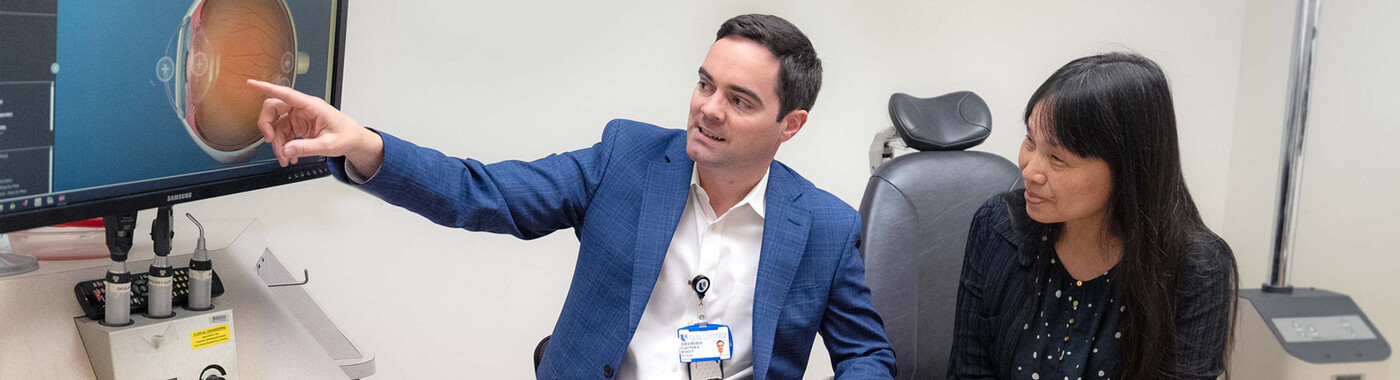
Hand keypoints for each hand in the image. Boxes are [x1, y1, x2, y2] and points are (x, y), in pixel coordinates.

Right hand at [246, 79, 382, 173]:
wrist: (353, 140)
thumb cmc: (346, 136)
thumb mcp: (328, 145)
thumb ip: (306, 148)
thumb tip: (286, 151)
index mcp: (312, 106)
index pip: (285, 94)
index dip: (267, 88)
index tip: (252, 84)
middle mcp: (302, 108)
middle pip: (274, 108)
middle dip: (267, 126)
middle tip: (271, 142)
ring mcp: (299, 117)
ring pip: (276, 125)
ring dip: (277, 143)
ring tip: (285, 159)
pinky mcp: (297, 126)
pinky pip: (282, 134)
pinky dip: (283, 146)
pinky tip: (289, 156)